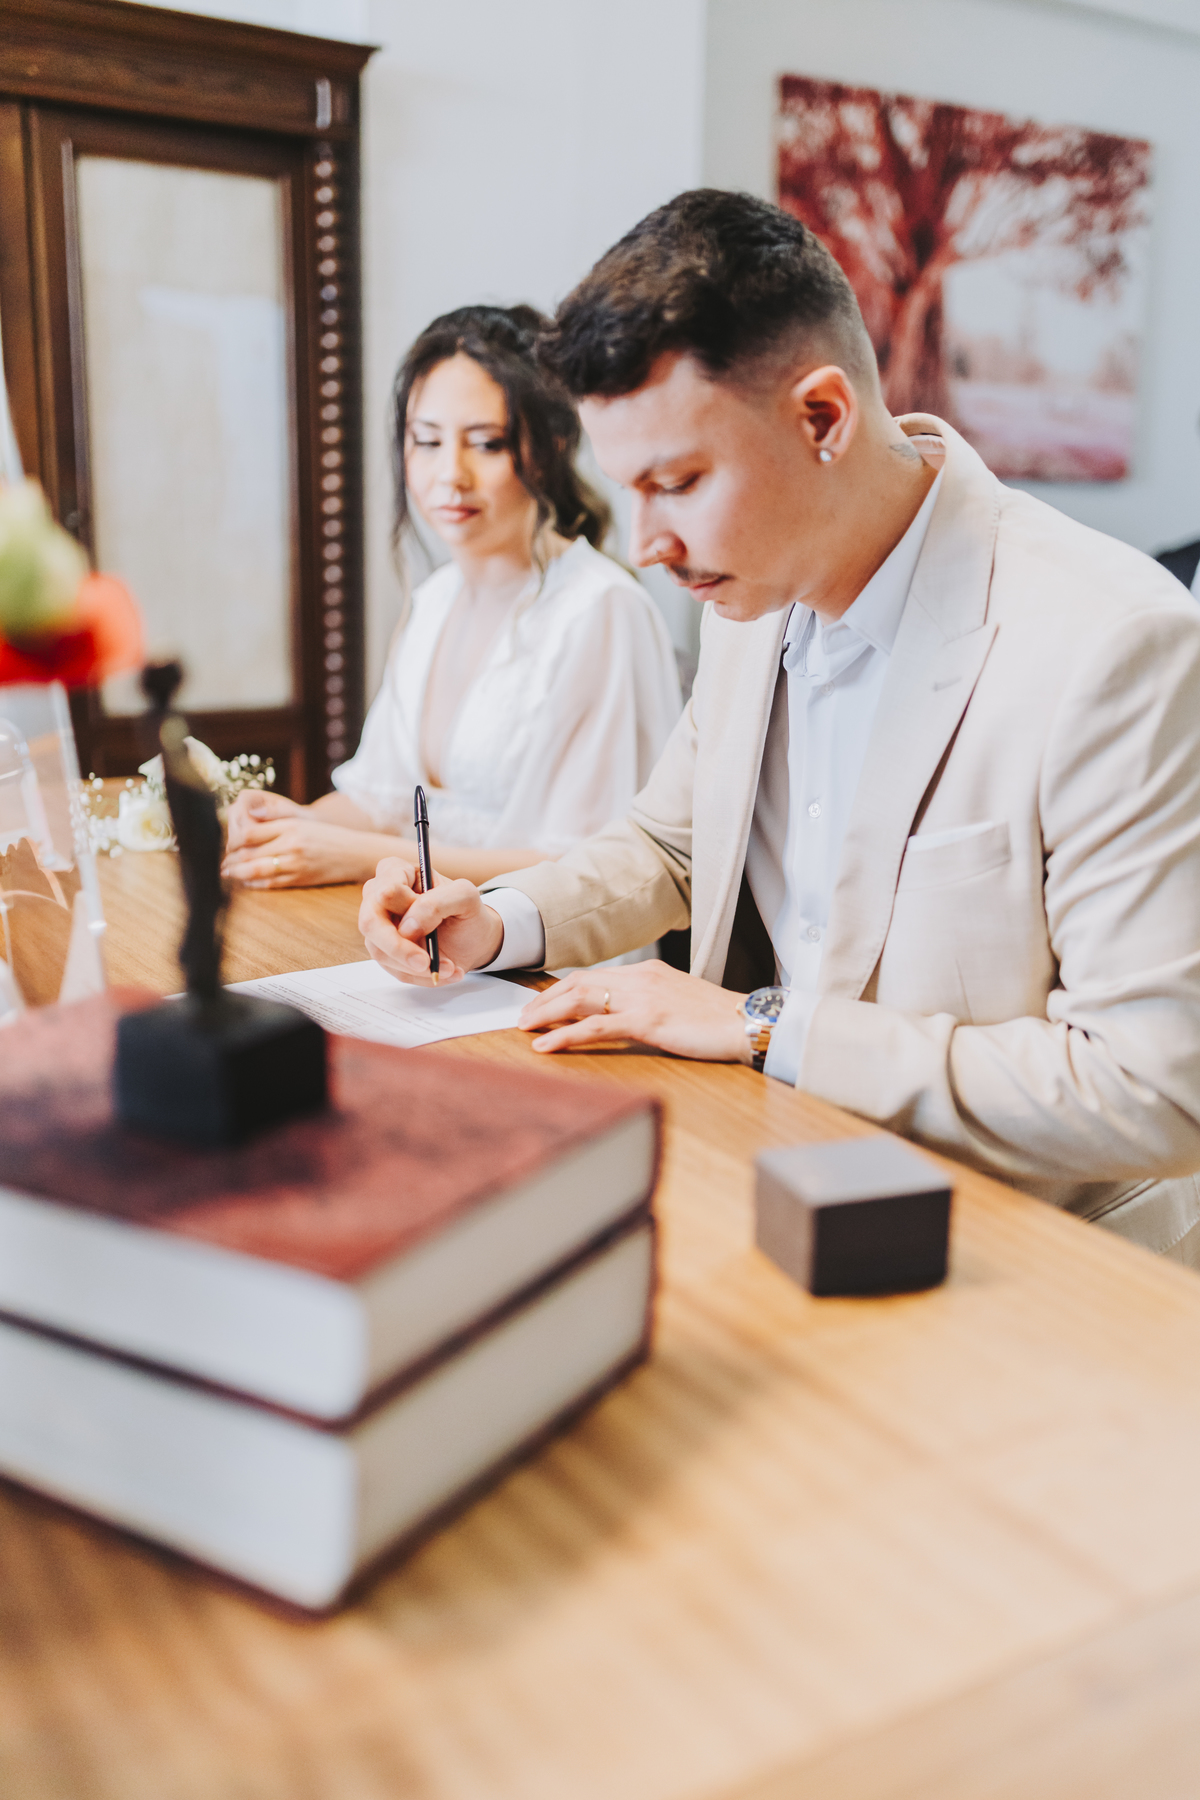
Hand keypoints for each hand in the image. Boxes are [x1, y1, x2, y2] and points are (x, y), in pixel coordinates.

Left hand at [222, 793, 379, 886]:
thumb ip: (275, 824)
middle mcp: (290, 844)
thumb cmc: (326, 837)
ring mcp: (295, 863)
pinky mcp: (300, 878)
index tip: (226, 844)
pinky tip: (246, 882)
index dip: (232, 840)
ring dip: (238, 873)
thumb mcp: (302, 823)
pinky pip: (271, 883)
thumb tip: (244, 826)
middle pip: (249, 852)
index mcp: (289, 826)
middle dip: (231, 859)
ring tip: (228, 873)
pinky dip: (254, 883)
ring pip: (256, 870)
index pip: (249, 833)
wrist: (355, 853)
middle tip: (221, 863)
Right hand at [359, 856, 503, 985]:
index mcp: (396, 871)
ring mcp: (378, 926)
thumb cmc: (466, 911)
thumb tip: (407, 926)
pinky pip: (393, 969)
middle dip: (398, 949)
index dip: (407, 910)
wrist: (472, 938)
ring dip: (417, 967)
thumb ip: (437, 903)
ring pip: (380, 951)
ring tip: (449, 966)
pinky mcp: (384, 951)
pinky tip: (443, 970)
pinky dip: (420, 976)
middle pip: (369, 923)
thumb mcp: (466, 897)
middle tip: (425, 963)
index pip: (386, 890)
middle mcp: (378, 897)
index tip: (432, 923)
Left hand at [518, 960, 751, 1061]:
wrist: (748, 1022)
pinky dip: (565, 1035)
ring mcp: (642, 997)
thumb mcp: (680, 1003)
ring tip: (524, 1028)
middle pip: (579, 983)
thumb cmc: (720, 1019)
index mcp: (648, 972)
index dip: (563, 989)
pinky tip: (546, 1046)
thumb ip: (652, 1003)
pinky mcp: (647, 1020)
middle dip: (546, 999)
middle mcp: (640, 978)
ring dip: (546, 1013)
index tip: (543, 1003)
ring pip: (580, 999)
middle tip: (523, 1017)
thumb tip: (628, 1017)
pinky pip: (595, 1026)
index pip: (594, 976)